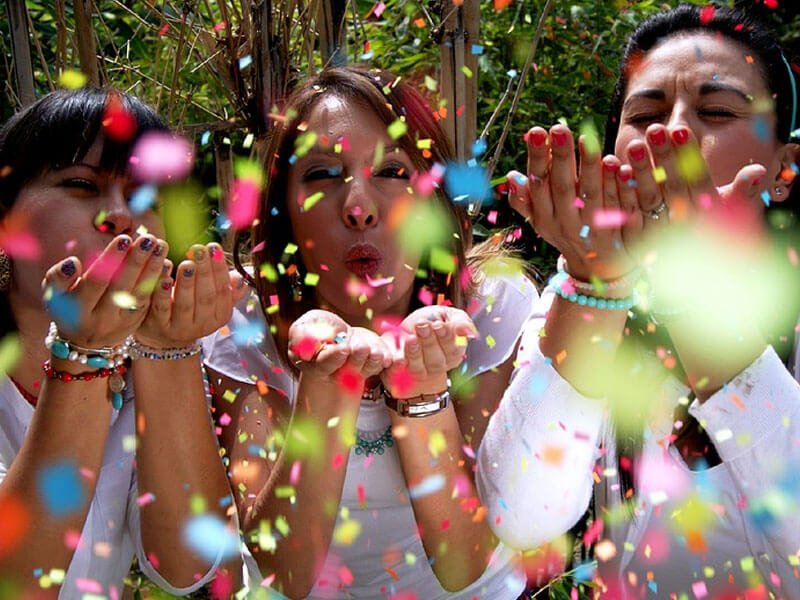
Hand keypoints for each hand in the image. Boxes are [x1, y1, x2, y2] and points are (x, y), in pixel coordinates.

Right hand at [42, 234, 165, 347]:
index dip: (111, 260)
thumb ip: (58, 278)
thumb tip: (74, 262)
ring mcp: (121, 323)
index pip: (97, 282)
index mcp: (78, 311)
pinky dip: (158, 282)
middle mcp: (102, 319)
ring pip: (139, 294)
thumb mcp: (53, 295)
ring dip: (152, 269)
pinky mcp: (136, 323)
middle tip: (148, 239)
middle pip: (121, 286)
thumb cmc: (68, 308)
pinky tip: (165, 263)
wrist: (84, 343)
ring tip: (160, 246)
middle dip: (136, 261)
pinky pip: (149, 301)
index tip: (124, 239)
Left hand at [135, 243, 247, 347]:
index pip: (223, 292)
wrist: (165, 334)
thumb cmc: (193, 308)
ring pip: (185, 304)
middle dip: (205, 272)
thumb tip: (239, 278)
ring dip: (187, 283)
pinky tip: (164, 278)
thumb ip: (226, 289)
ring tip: (187, 263)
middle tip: (200, 250)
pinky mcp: (160, 326)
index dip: (220, 270)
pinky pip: (162, 308)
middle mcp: (203, 325)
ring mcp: (181, 328)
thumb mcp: (212, 301)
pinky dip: (164, 293)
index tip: (215, 249)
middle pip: (206, 297)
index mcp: (220, 316)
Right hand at [288, 310, 392, 391]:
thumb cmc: (318, 328)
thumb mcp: (305, 326)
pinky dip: (386, 355)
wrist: (336, 331)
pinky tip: (384, 351)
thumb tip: (305, 352)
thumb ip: (301, 336)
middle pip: (349, 371)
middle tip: (361, 347)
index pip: (324, 366)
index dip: (334, 358)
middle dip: (357, 358)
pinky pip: (383, 363)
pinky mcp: (374, 363)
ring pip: (368, 367)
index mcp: (315, 366)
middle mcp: (337, 373)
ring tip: (371, 348)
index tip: (343, 347)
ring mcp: (358, 370)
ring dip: (372, 357)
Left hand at [380, 306, 476, 397]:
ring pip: (420, 368)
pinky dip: (399, 366)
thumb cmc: (431, 321)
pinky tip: (399, 359)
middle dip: (429, 342)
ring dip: (415, 353)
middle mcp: (439, 365)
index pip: (453, 349)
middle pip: (437, 360)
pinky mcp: (402, 372)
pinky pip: (401, 373)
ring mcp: (420, 371)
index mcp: (453, 352)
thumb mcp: (447, 315)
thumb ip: (460, 321)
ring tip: (411, 338)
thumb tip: (468, 332)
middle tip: (421, 325)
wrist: (406, 329)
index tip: (438, 325)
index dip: (446, 338)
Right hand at [507, 124, 641, 281]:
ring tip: (587, 139)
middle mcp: (567, 224)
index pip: (538, 185)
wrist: (598, 270)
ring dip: (589, 168)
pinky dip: (619, 185)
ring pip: (591, 196)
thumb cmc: (567, 233)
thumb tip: (512, 176)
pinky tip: (619, 163)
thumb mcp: (541, 220)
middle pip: (562, 188)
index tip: (536, 131)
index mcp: (545, 218)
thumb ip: (525, 200)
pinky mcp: (620, 231)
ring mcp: (594, 229)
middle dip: (560, 158)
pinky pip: (619, 206)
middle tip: (559, 128)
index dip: (537, 159)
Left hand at [629, 123, 765, 230]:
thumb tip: (757, 171)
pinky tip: (616, 169)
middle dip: (663, 157)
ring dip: (642, 172)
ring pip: (649, 199)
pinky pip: (629, 215)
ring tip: (634, 144)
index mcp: (706, 212)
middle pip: (672, 186)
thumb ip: (739, 192)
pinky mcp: (637, 242)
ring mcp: (660, 233)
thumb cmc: (709, 232)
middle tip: (655, 129)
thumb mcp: (726, 213)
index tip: (681, 129)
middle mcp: (684, 223)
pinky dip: (622, 193)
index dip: (689, 156)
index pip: (698, 179)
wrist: (689, 274)